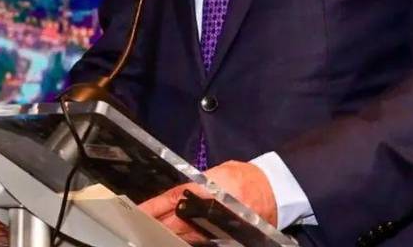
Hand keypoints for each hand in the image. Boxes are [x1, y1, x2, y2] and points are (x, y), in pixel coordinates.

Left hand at [139, 160, 277, 243]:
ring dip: (169, 235)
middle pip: (177, 221)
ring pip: (187, 235)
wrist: (275, 190)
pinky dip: (188, 240)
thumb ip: (197, 184)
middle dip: (157, 225)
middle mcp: (212, 210)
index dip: (155, 207)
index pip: (174, 199)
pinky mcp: (227, 236)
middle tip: (137, 228)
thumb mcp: (219, 172)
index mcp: (208, 189)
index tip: (138, 212)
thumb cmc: (245, 176)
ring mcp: (220, 226)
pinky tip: (174, 239)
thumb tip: (177, 196)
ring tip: (150, 234)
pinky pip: (201, 240)